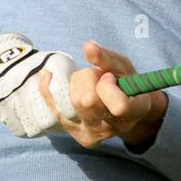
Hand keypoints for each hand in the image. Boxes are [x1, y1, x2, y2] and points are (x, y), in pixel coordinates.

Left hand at [37, 41, 166, 150]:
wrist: (124, 113)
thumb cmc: (127, 85)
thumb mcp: (124, 69)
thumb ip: (107, 59)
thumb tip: (88, 46)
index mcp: (132, 112)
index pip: (119, 106)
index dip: (108, 86)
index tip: (108, 77)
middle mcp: (111, 128)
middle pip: (87, 101)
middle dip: (87, 79)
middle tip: (95, 75)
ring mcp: (90, 134)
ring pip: (69, 104)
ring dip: (74, 85)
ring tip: (85, 83)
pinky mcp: (73, 132)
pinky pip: (53, 109)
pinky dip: (48, 89)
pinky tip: (48, 76)